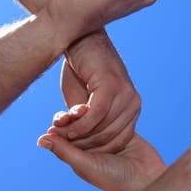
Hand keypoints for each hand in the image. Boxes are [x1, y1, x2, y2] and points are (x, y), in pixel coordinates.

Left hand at [38, 115, 164, 190]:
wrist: (146, 178)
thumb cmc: (114, 177)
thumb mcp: (85, 165)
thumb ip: (64, 151)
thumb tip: (41, 139)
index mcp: (78, 155)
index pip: (65, 135)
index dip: (62, 125)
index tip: (61, 116)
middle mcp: (91, 146)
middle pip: (80, 125)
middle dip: (77, 118)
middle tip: (78, 109)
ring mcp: (107, 138)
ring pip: (96, 120)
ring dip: (94, 114)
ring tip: (91, 107)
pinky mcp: (123, 130)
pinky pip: (113, 117)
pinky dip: (110, 113)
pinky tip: (110, 105)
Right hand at [53, 29, 140, 151]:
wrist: (78, 40)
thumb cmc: (81, 72)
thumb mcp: (85, 103)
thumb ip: (87, 123)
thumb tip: (76, 146)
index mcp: (132, 108)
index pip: (118, 141)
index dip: (94, 149)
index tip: (72, 150)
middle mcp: (134, 103)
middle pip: (109, 138)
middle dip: (82, 144)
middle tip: (58, 141)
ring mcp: (125, 94)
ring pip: (101, 128)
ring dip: (76, 135)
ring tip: (57, 132)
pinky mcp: (112, 86)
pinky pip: (96, 115)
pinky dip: (80, 124)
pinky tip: (65, 124)